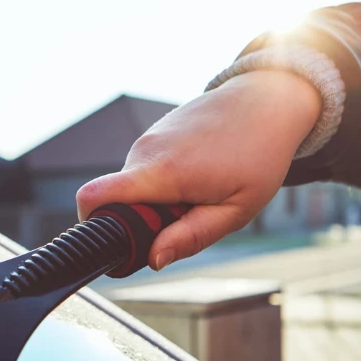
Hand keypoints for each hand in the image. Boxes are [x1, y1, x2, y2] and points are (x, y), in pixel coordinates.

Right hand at [76, 70, 320, 270]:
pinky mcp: (154, 133)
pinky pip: (145, 171)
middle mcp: (145, 151)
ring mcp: (147, 138)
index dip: (92, 226)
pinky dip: (164, 182)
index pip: (93, 196)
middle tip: (189, 215)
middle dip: (144, 220)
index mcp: (161, 173)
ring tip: (201, 190)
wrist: (268, 100)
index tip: (121, 243)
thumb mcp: (235, 210)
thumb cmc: (259, 156)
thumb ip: (191, 237)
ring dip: (159, 200)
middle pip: (118, 201)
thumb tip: (153, 259)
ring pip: (135, 187)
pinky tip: (199, 172)